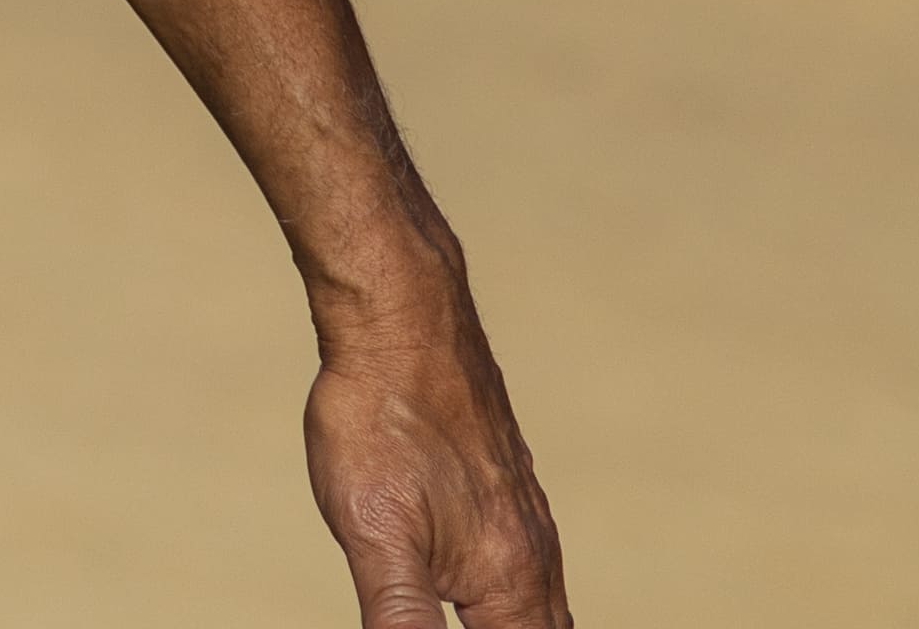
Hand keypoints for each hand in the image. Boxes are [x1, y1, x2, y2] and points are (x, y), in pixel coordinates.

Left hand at [310, 291, 569, 626]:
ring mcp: (525, 513)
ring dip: (523, 626)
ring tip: (490, 622)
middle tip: (480, 626)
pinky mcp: (507, 482)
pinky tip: (488, 586)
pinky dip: (516, 594)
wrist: (403, 321)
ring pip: (544, 602)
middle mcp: (533, 551)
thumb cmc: (383, 422)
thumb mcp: (374, 533)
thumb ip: (400, 614)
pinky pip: (529, 559)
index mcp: (510, 579)